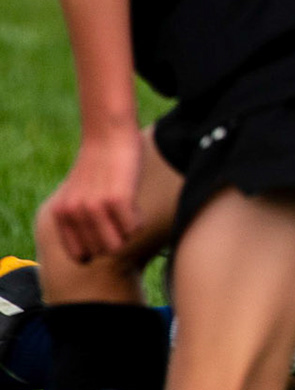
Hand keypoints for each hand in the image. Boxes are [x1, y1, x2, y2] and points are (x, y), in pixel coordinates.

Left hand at [44, 129, 142, 262]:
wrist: (108, 133)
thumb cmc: (98, 163)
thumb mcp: (76, 194)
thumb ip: (77, 217)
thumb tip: (94, 248)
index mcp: (60, 214)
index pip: (79, 255)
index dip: (97, 249)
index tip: (107, 234)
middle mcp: (74, 213)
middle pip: (101, 252)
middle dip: (115, 239)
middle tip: (119, 219)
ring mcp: (94, 207)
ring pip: (117, 246)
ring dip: (127, 233)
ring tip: (127, 213)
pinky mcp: (118, 199)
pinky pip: (134, 228)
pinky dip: (139, 220)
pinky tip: (135, 204)